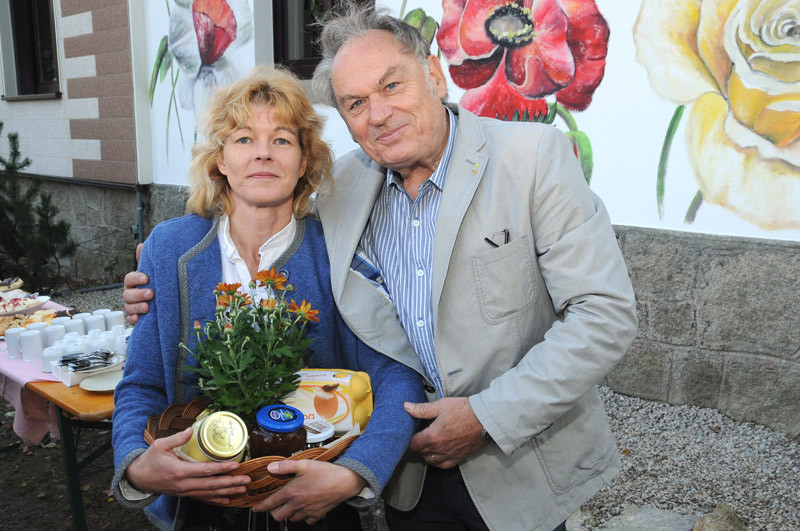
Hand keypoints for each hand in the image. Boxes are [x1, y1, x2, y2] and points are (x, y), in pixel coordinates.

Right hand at [123, 244, 151, 324]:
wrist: (162, 301)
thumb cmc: (154, 284)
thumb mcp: (152, 272)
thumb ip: (146, 260)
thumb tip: (142, 245)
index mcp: (133, 283)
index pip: (129, 279)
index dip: (136, 278)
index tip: (147, 278)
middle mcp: (130, 294)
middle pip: (127, 294)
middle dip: (138, 294)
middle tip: (151, 293)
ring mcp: (132, 306)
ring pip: (128, 307)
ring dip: (137, 307)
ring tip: (148, 307)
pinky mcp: (136, 318)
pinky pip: (131, 320)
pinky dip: (134, 319)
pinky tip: (140, 318)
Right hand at [125, 428, 250, 503]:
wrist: (138, 477)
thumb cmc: (150, 460)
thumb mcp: (160, 445)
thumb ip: (177, 438)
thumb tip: (191, 430)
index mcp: (179, 471)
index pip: (205, 470)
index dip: (222, 468)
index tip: (236, 466)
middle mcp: (184, 484)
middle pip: (211, 485)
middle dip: (231, 483)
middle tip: (246, 480)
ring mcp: (184, 491)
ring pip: (209, 493)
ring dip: (227, 492)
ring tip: (242, 489)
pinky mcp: (184, 494)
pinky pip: (202, 499)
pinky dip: (215, 500)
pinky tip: (227, 500)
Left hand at [251, 460, 365, 523]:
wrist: (345, 482)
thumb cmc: (326, 472)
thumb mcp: (304, 464)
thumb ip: (286, 466)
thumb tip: (270, 467)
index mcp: (292, 492)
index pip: (271, 503)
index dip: (261, 506)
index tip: (256, 508)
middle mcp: (298, 504)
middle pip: (279, 516)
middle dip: (274, 512)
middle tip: (274, 506)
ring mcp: (307, 511)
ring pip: (292, 519)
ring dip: (288, 514)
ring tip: (290, 506)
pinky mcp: (317, 515)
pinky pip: (306, 521)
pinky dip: (303, 517)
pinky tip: (305, 509)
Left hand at [405, 397, 484, 468]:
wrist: (485, 420)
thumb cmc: (464, 410)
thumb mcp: (441, 405)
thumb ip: (422, 409)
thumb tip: (406, 407)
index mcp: (432, 436)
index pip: (413, 444)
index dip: (409, 439)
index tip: (411, 433)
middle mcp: (439, 449)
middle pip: (421, 452)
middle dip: (417, 445)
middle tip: (419, 436)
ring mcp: (449, 455)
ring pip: (430, 460)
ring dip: (426, 453)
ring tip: (427, 444)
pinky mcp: (459, 458)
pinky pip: (443, 465)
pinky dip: (438, 461)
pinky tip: (438, 454)